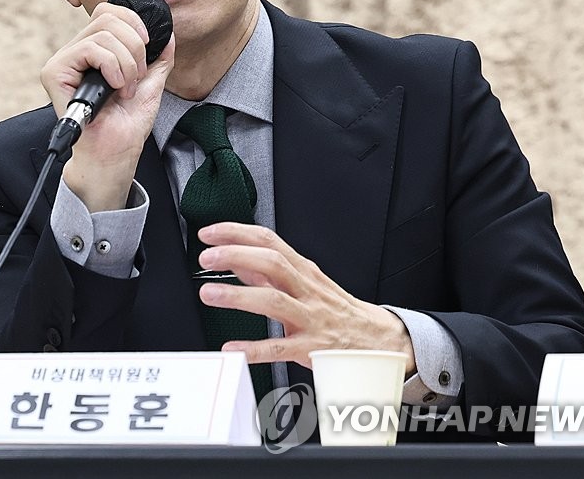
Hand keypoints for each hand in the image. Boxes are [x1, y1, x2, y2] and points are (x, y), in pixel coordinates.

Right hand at [42, 2, 174, 211]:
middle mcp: (75, 52)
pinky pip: (90, 49)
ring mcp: (63, 62)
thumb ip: (158, 58)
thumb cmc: (126, 125)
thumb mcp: (150, 84)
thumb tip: (168, 34)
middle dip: (134, 46)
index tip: (147, 46)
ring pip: (103, 34)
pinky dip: (113, 67)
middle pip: (107, 17)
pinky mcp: (54, 73)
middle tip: (137, 76)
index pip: (108, 12)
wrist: (115, 152)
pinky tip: (115, 88)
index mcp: (93, 51)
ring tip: (126, 88)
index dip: (132, 22)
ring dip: (127, 63)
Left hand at [194, 222, 415, 374]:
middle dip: (236, 256)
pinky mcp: (311, 346)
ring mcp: (310, 317)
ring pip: (274, 301)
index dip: (237, 233)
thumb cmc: (334, 309)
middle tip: (207, 257)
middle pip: (272, 263)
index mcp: (302, 270)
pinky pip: (280, 347)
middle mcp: (306, 289)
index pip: (268, 240)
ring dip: (239, 297)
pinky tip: (233, 349)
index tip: (209, 233)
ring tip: (209, 294)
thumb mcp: (303, 282)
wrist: (376, 340)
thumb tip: (234, 259)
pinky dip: (255, 349)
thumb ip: (267, 273)